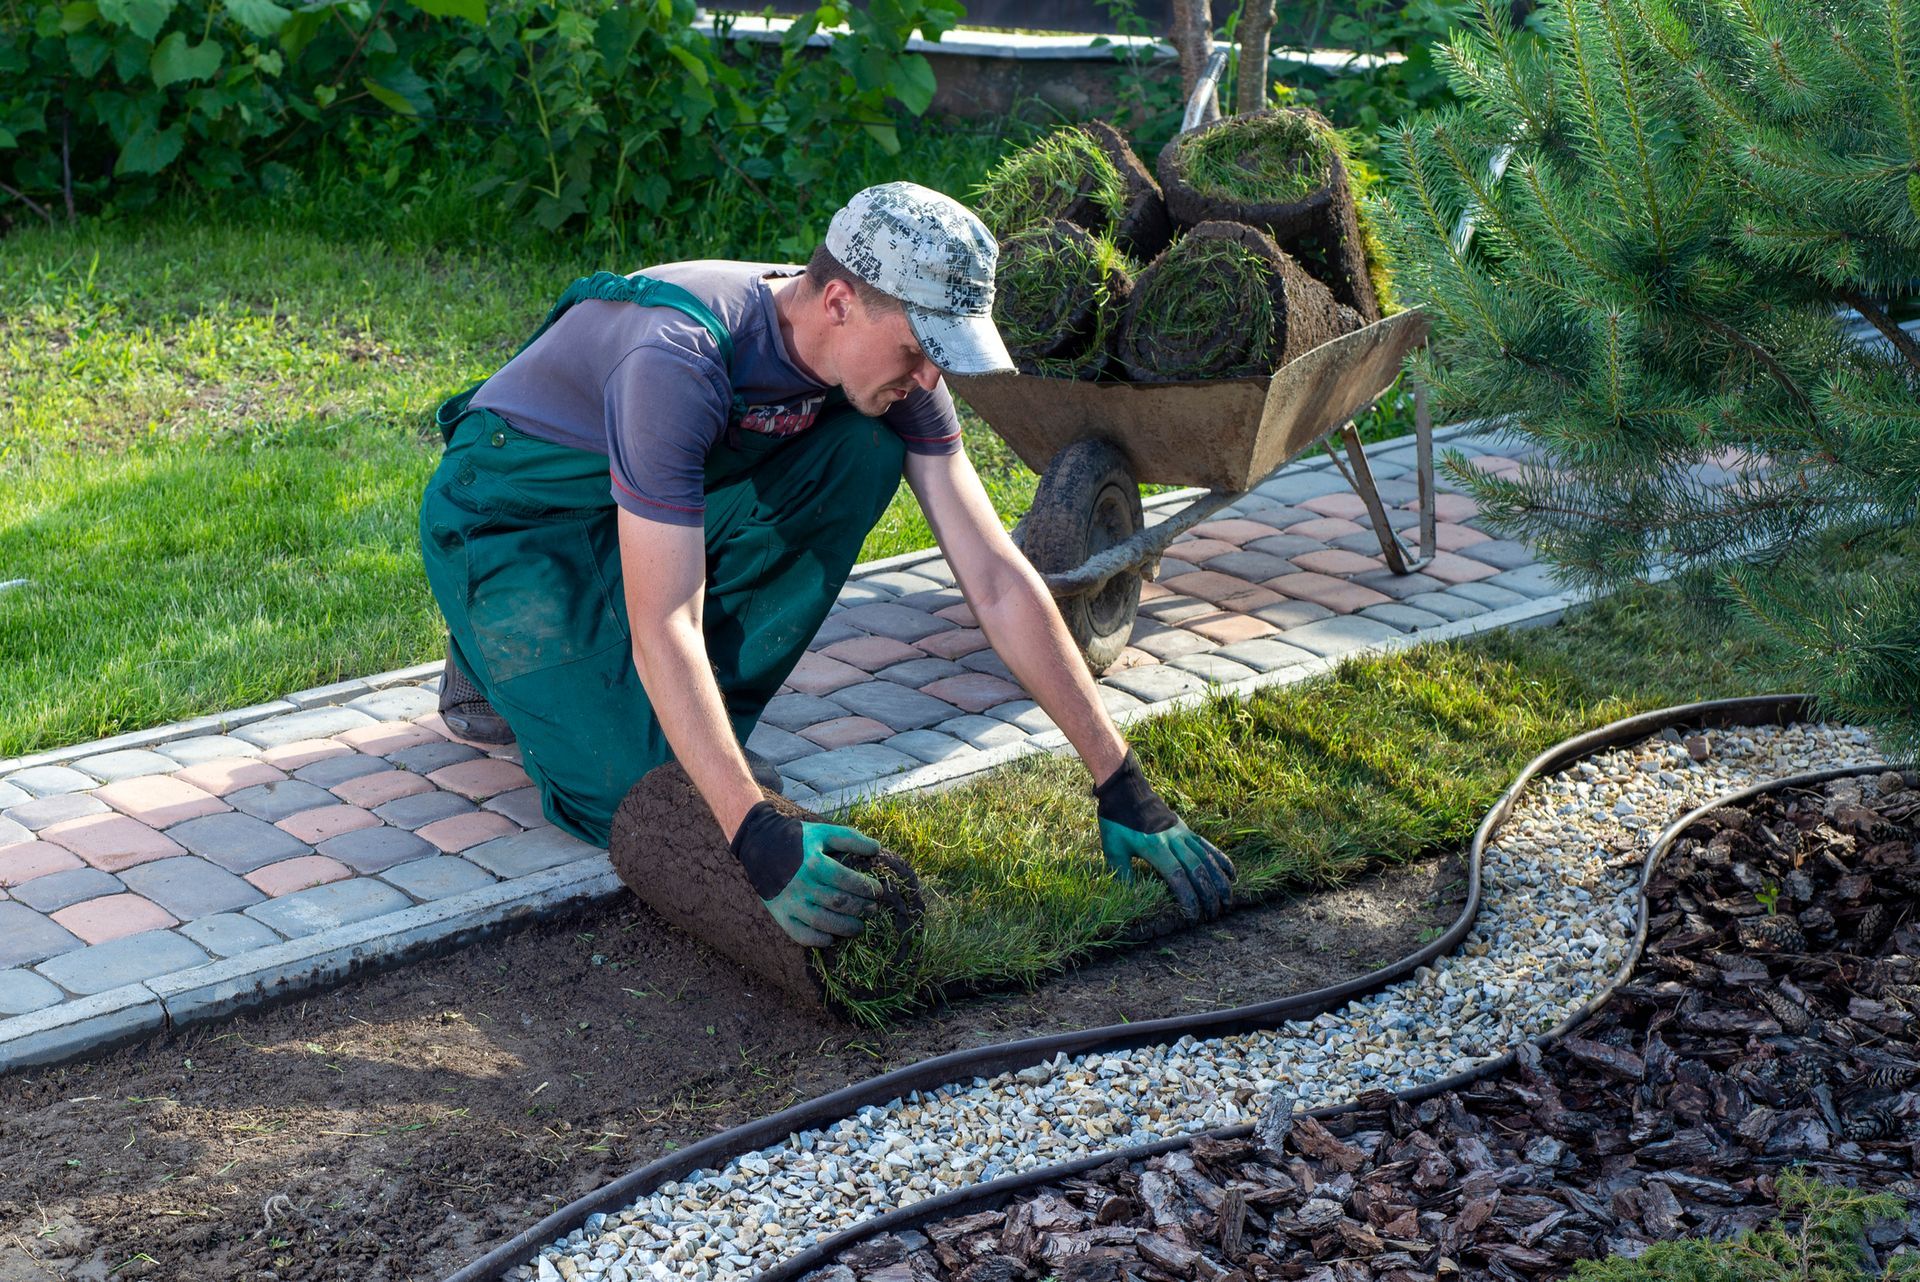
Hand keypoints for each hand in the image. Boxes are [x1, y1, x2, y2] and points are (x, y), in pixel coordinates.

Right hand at [730, 801, 883, 946]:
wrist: (758, 844)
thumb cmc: (796, 838)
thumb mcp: (822, 832)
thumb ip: (849, 838)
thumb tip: (877, 848)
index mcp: (813, 863)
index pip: (847, 880)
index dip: (866, 888)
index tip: (878, 892)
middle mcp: (801, 884)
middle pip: (837, 902)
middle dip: (860, 908)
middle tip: (872, 910)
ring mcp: (789, 902)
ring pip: (821, 921)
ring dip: (844, 927)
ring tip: (858, 927)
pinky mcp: (779, 914)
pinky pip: (799, 934)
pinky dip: (817, 940)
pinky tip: (831, 939)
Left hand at [1094, 751, 1233, 919]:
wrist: (1126, 789)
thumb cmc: (1116, 820)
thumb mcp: (1113, 848)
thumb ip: (1122, 873)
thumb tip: (1131, 898)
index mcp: (1154, 846)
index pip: (1176, 875)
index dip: (1187, 896)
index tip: (1193, 914)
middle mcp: (1173, 840)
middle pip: (1197, 869)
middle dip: (1208, 894)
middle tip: (1214, 914)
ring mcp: (1182, 833)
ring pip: (1207, 858)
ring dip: (1220, 880)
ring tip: (1228, 901)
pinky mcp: (1186, 830)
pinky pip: (1208, 847)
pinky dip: (1221, 861)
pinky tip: (1232, 874)